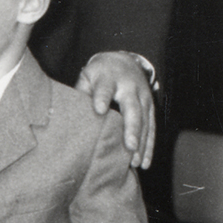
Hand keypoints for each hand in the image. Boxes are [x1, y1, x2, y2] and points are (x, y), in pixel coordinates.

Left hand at [75, 51, 155, 167]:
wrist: (124, 61)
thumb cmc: (100, 74)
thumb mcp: (88, 77)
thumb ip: (81, 94)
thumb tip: (70, 117)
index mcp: (109, 78)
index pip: (105, 88)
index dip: (102, 98)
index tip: (99, 109)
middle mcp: (129, 87)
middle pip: (132, 108)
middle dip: (131, 128)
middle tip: (129, 146)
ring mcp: (143, 97)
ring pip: (145, 120)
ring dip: (141, 142)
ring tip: (136, 162)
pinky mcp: (151, 107)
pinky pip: (152, 127)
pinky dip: (149, 146)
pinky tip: (144, 162)